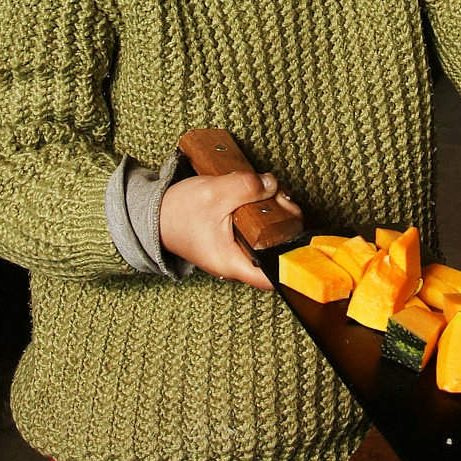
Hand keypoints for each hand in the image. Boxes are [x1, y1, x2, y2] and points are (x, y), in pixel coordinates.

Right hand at [159, 171, 301, 290]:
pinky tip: (256, 193)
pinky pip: (256, 225)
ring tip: (267, 190)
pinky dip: (260, 208)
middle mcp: (238, 261)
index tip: (306, 242)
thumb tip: (273, 184)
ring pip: (267, 233)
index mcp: (234, 263)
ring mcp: (236, 249)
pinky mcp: (233, 235)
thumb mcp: (215, 194)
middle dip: (285, 221)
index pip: (274, 276)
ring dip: (272, 210)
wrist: (154, 212)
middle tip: (280, 198)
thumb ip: (246, 187)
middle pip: (276, 247)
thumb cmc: (178, 212)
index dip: (294, 261)